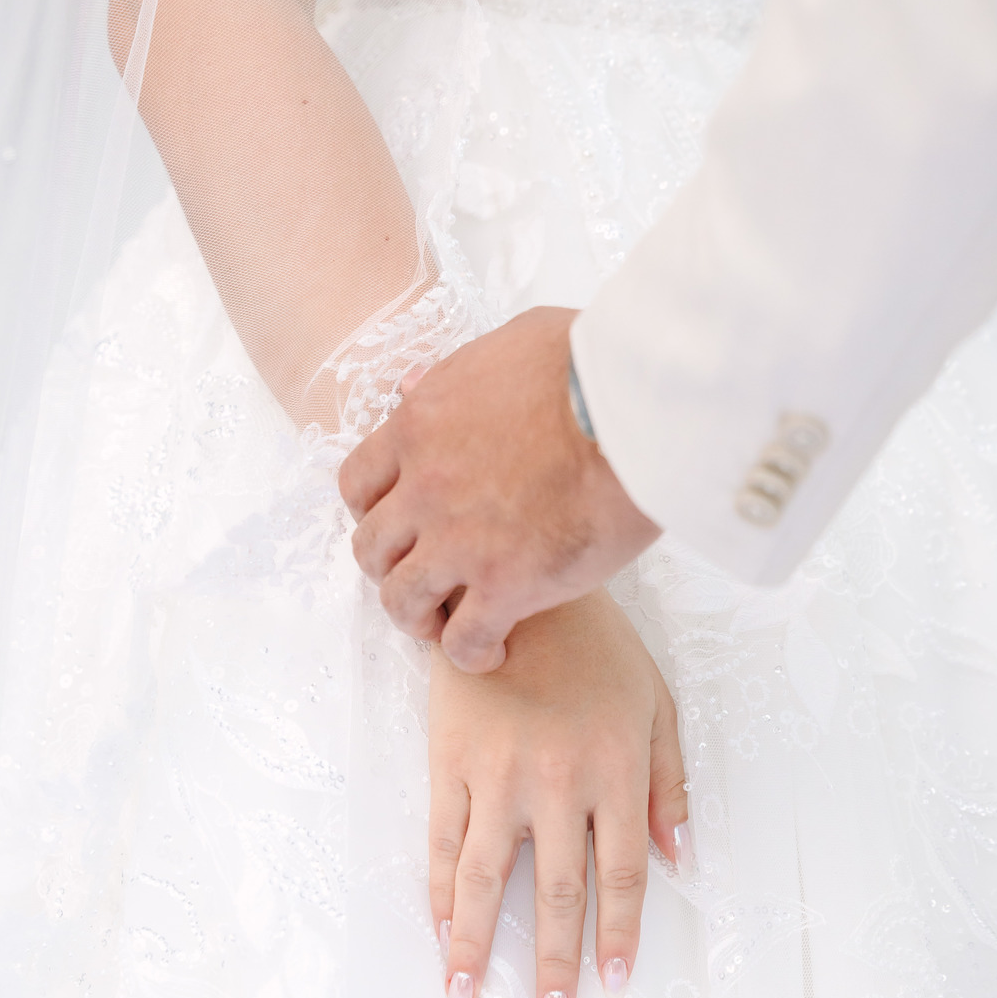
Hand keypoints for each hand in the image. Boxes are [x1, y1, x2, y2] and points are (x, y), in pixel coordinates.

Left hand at [338, 307, 659, 672]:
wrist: (639, 410)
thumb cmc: (589, 367)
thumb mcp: (506, 343)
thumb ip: (451, 373)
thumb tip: (412, 385)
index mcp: (420, 427)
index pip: (358, 482)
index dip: (370, 510)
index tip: (394, 523)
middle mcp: (426, 489)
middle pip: (371, 547)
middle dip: (388, 567)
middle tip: (418, 575)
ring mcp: (459, 541)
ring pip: (401, 600)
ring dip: (417, 618)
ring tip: (443, 627)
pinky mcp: (506, 586)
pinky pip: (463, 639)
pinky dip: (469, 654)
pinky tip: (492, 654)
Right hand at [428, 589, 687, 997]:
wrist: (517, 587)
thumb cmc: (596, 644)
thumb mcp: (656, 702)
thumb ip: (670, 782)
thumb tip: (679, 856)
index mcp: (616, 772)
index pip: (621, 875)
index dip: (618, 935)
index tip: (615, 984)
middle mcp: (558, 784)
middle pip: (558, 891)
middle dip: (556, 962)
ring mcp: (498, 775)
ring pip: (487, 879)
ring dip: (478, 944)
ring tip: (466, 995)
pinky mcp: (451, 761)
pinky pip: (443, 839)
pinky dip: (439, 889)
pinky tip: (439, 928)